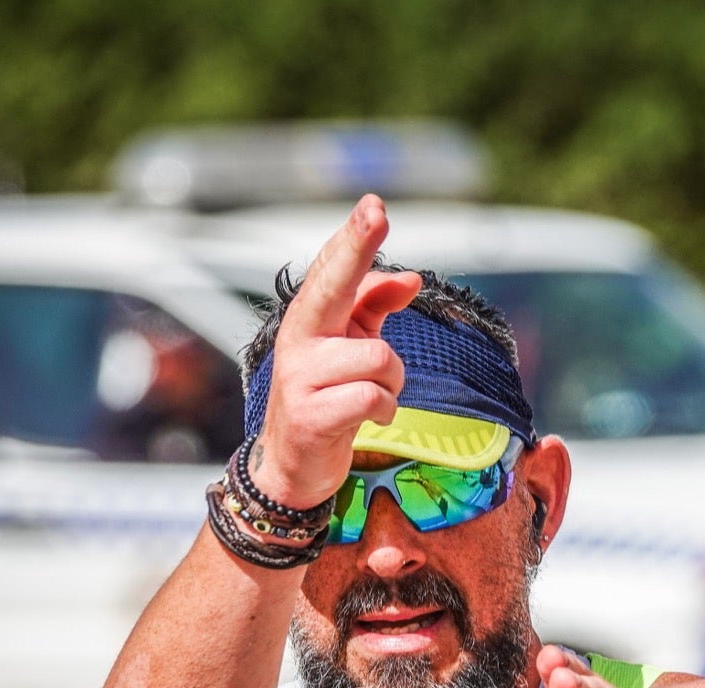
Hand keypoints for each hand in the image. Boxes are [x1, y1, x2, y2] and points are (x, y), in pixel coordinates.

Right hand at [252, 194, 422, 507]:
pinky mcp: (310, 415)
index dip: (354, 237)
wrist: (293, 464)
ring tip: (370, 398)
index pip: (333, 268)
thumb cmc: (327, 397)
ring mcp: (300, 377)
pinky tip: (368, 419)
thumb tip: (411, 278)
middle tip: (376, 211)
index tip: (374, 205)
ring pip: (380, 357)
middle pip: (335, 286)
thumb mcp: (352, 348)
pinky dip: (384, 409)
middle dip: (357, 248)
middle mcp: (299, 339)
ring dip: (392, 382)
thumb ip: (374, 308)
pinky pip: (374, 396)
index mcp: (310, 318)